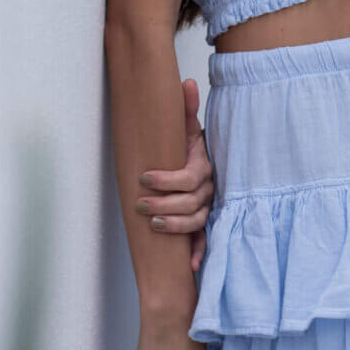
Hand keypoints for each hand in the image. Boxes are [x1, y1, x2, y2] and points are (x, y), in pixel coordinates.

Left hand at [136, 77, 214, 272]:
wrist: (200, 163)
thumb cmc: (186, 147)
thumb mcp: (185, 128)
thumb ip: (185, 108)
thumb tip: (186, 82)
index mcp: (203, 165)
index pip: (190, 177)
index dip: (167, 180)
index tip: (143, 178)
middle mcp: (209, 187)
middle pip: (193, 202)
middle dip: (166, 204)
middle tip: (140, 204)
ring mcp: (208, 206)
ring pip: (198, 220)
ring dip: (176, 226)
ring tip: (153, 224)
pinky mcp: (204, 222)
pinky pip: (206, 239)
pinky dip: (200, 253)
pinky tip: (191, 267)